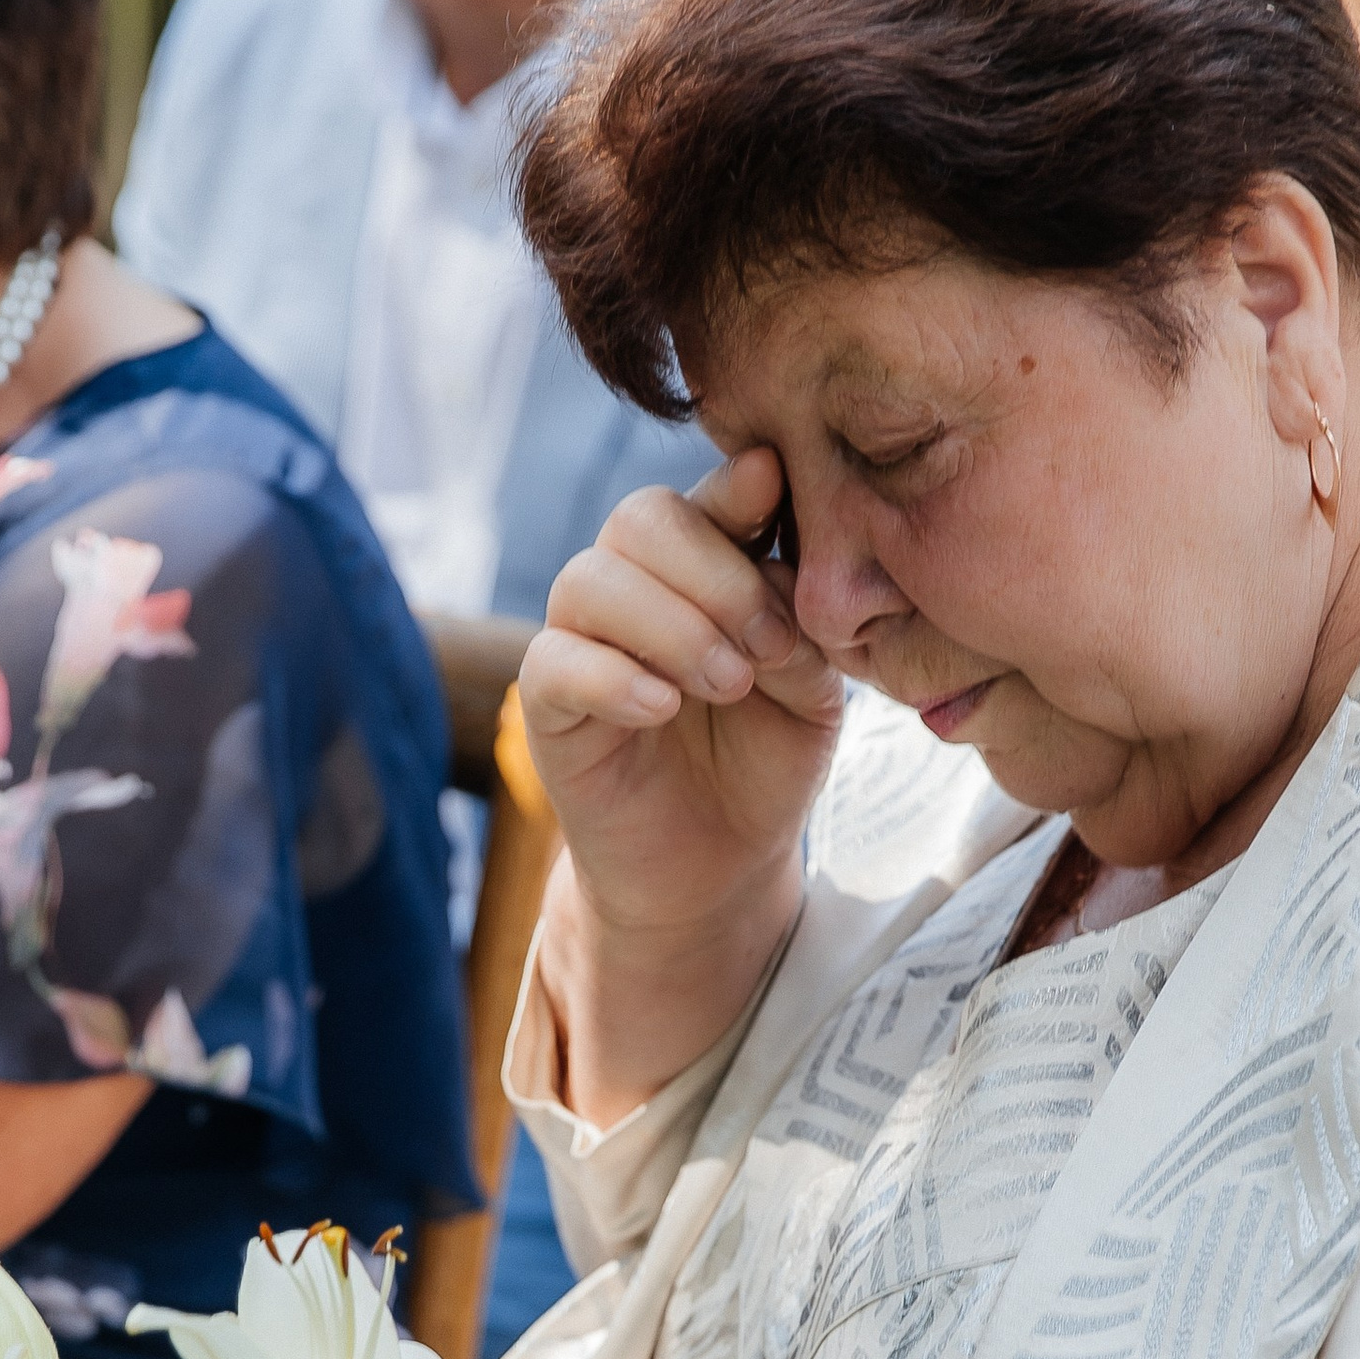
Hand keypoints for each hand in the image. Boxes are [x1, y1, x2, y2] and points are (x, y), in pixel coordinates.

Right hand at [520, 453, 843, 1118]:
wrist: (718, 870)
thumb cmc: (765, 767)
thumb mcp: (810, 692)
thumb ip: (798, 623)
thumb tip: (779, 562)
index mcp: (702, 569)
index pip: (706, 498)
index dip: (737, 489)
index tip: (776, 489)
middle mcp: (634, 591)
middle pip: (641, 519)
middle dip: (713, 572)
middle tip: (766, 644)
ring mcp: (582, 642)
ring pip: (591, 580)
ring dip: (672, 626)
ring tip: (727, 685)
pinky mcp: (549, 706)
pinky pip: (555, 662)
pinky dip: (614, 678)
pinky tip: (663, 709)